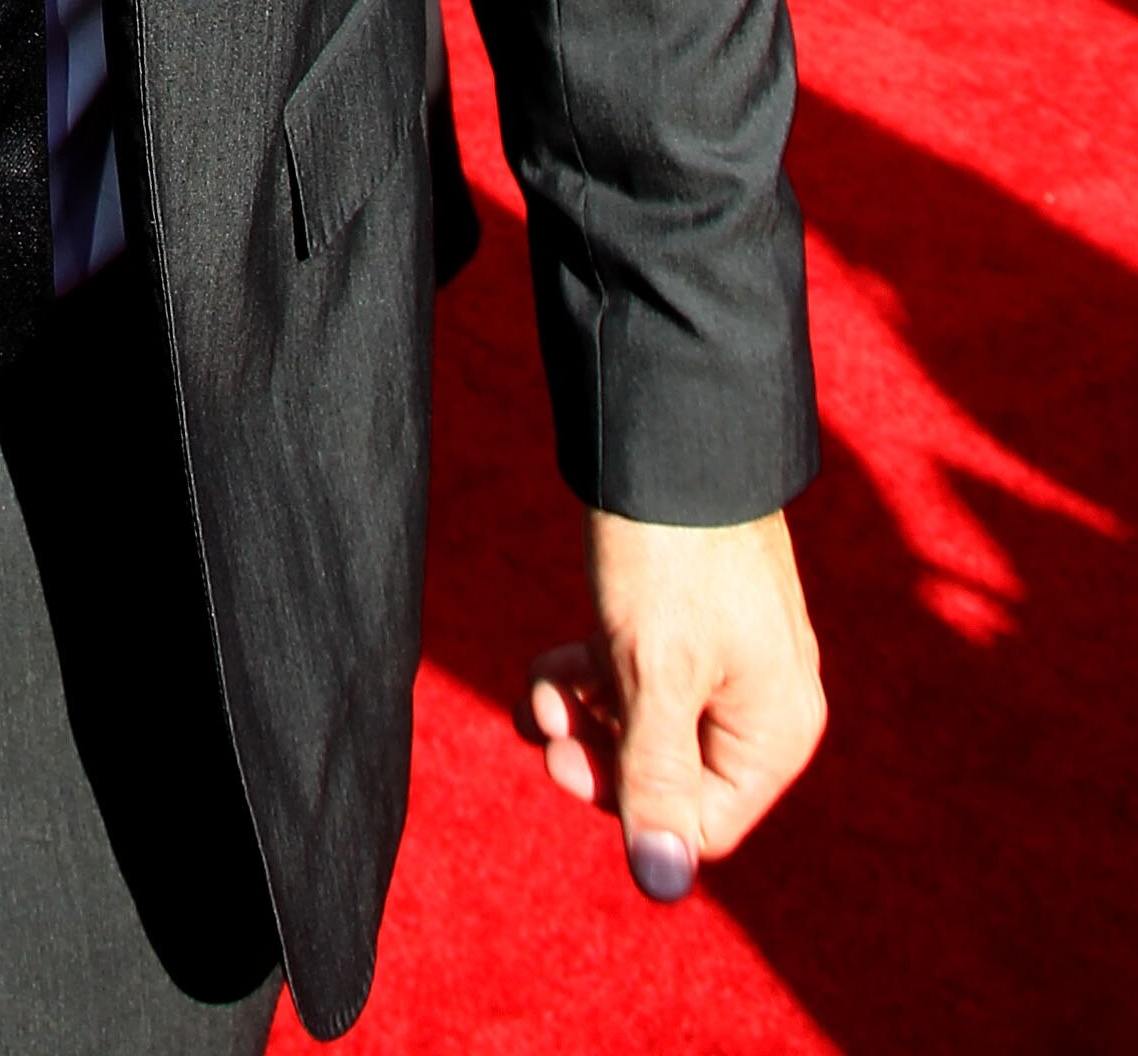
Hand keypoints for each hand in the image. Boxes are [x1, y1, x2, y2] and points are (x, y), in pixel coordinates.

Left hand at [526, 509, 824, 901]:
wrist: (670, 432)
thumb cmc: (672, 555)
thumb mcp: (654, 672)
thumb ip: (657, 779)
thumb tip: (662, 883)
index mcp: (776, 731)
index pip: (701, 824)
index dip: (624, 807)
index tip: (560, 761)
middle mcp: (762, 705)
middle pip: (671, 777)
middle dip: (597, 754)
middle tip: (542, 720)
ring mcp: (728, 663)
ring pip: (646, 725)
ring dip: (584, 716)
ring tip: (539, 684)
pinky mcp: (691, 626)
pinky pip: (641, 681)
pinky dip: (594, 679)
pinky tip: (551, 665)